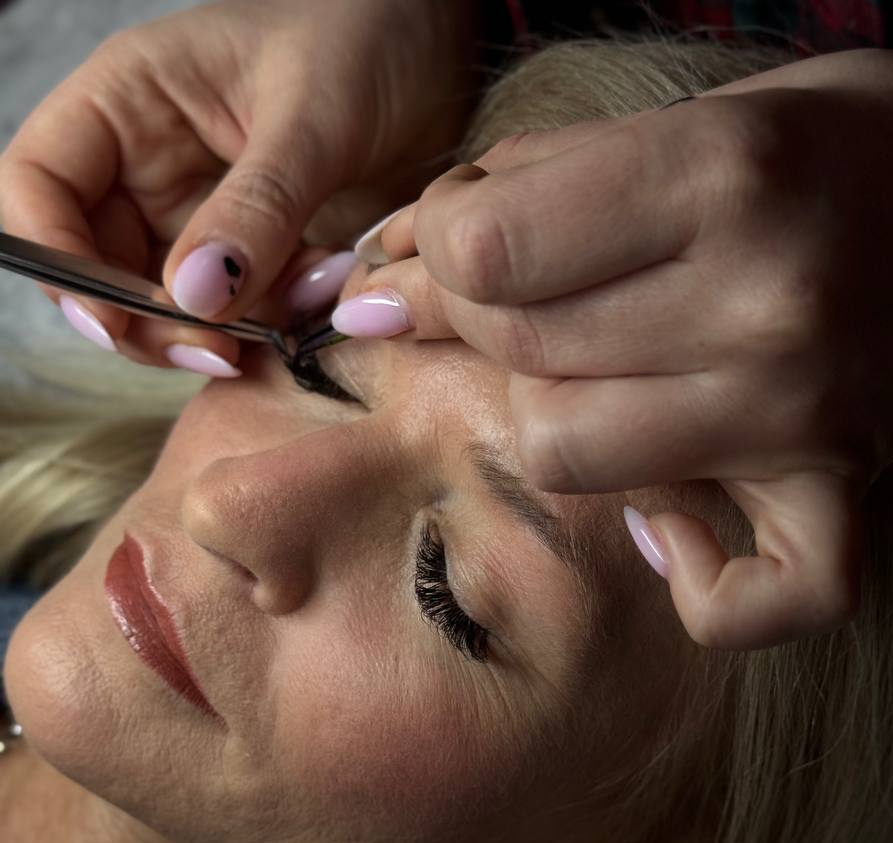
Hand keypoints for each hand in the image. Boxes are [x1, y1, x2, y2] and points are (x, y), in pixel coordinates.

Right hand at [0, 0, 477, 372]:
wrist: (446, 55)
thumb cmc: (373, 36)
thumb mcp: (316, 115)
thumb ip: (256, 205)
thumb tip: (193, 297)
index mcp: (130, 99)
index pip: (40, 184)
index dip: (55, 259)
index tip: (111, 319)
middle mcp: (148, 163)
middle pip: (93, 268)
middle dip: (141, 323)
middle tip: (215, 351)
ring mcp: (198, 216)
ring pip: (163, 306)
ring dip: (210, 336)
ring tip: (283, 324)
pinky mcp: (253, 256)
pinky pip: (235, 315)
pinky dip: (265, 330)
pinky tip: (315, 305)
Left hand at [344, 49, 892, 648]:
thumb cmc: (833, 149)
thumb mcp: (694, 116)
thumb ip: (540, 178)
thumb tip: (396, 257)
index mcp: (721, 175)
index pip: (489, 252)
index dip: (441, 251)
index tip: (461, 243)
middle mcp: (764, 303)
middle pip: (519, 353)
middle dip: (480, 323)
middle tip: (517, 299)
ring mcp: (804, 414)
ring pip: (569, 460)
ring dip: (557, 424)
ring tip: (601, 385)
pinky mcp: (841, 495)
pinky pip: (751, 602)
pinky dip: (699, 585)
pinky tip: (676, 524)